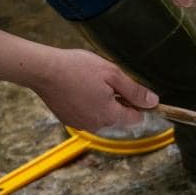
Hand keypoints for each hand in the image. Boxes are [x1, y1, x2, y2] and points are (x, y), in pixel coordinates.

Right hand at [29, 48, 157, 131]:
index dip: (136, 103)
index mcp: (111, 116)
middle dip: (117, 101)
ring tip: (89, 83)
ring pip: (101, 116)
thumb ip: (134, 91)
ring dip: (101, 102)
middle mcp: (97, 126)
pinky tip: (77, 88)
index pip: (136, 118)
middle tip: (104, 81)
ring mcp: (81, 125)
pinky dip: (85, 104)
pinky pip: (86, 114)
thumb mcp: (112, 74)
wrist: (42, 69)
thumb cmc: (77, 68)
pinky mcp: (68, 120)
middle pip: (118, 117)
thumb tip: (153, 102)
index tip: (127, 88)